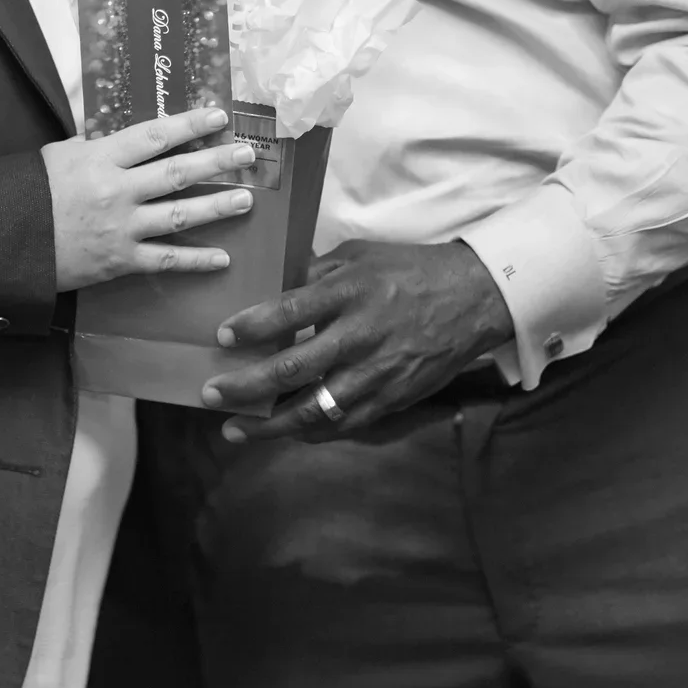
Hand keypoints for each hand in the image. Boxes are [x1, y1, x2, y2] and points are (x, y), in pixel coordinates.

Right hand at [45, 107, 257, 292]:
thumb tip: (127, 139)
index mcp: (101, 159)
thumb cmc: (29, 193)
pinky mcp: (120, 261)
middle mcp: (117, 191)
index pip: (155, 136)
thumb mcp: (59, 155)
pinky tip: (223, 259)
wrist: (4, 242)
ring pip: (180, 215)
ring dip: (217, 207)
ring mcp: (122, 228)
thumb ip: (96, 145)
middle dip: (217, 161)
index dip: (189, 123)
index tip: (219, 114)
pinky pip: (165, 260)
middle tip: (247, 154)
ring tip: (246, 199)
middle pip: (177, 172)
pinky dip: (196, 261)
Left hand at [201, 240, 514, 442]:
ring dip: (270, 424)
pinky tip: (287, 433)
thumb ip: (318, 270)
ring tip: (235, 430)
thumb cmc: (412, 270)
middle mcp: (361, 335)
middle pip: (293, 369)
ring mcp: (377, 372)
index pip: (291, 312)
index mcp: (351, 291)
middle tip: (212, 393)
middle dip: (246, 386)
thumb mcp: (362, 254)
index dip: (254, 325)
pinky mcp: (393, 398)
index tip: (223, 335)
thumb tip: (273, 283)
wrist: (476, 298)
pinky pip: (345, 423)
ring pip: (315, 408)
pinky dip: (312, 432)